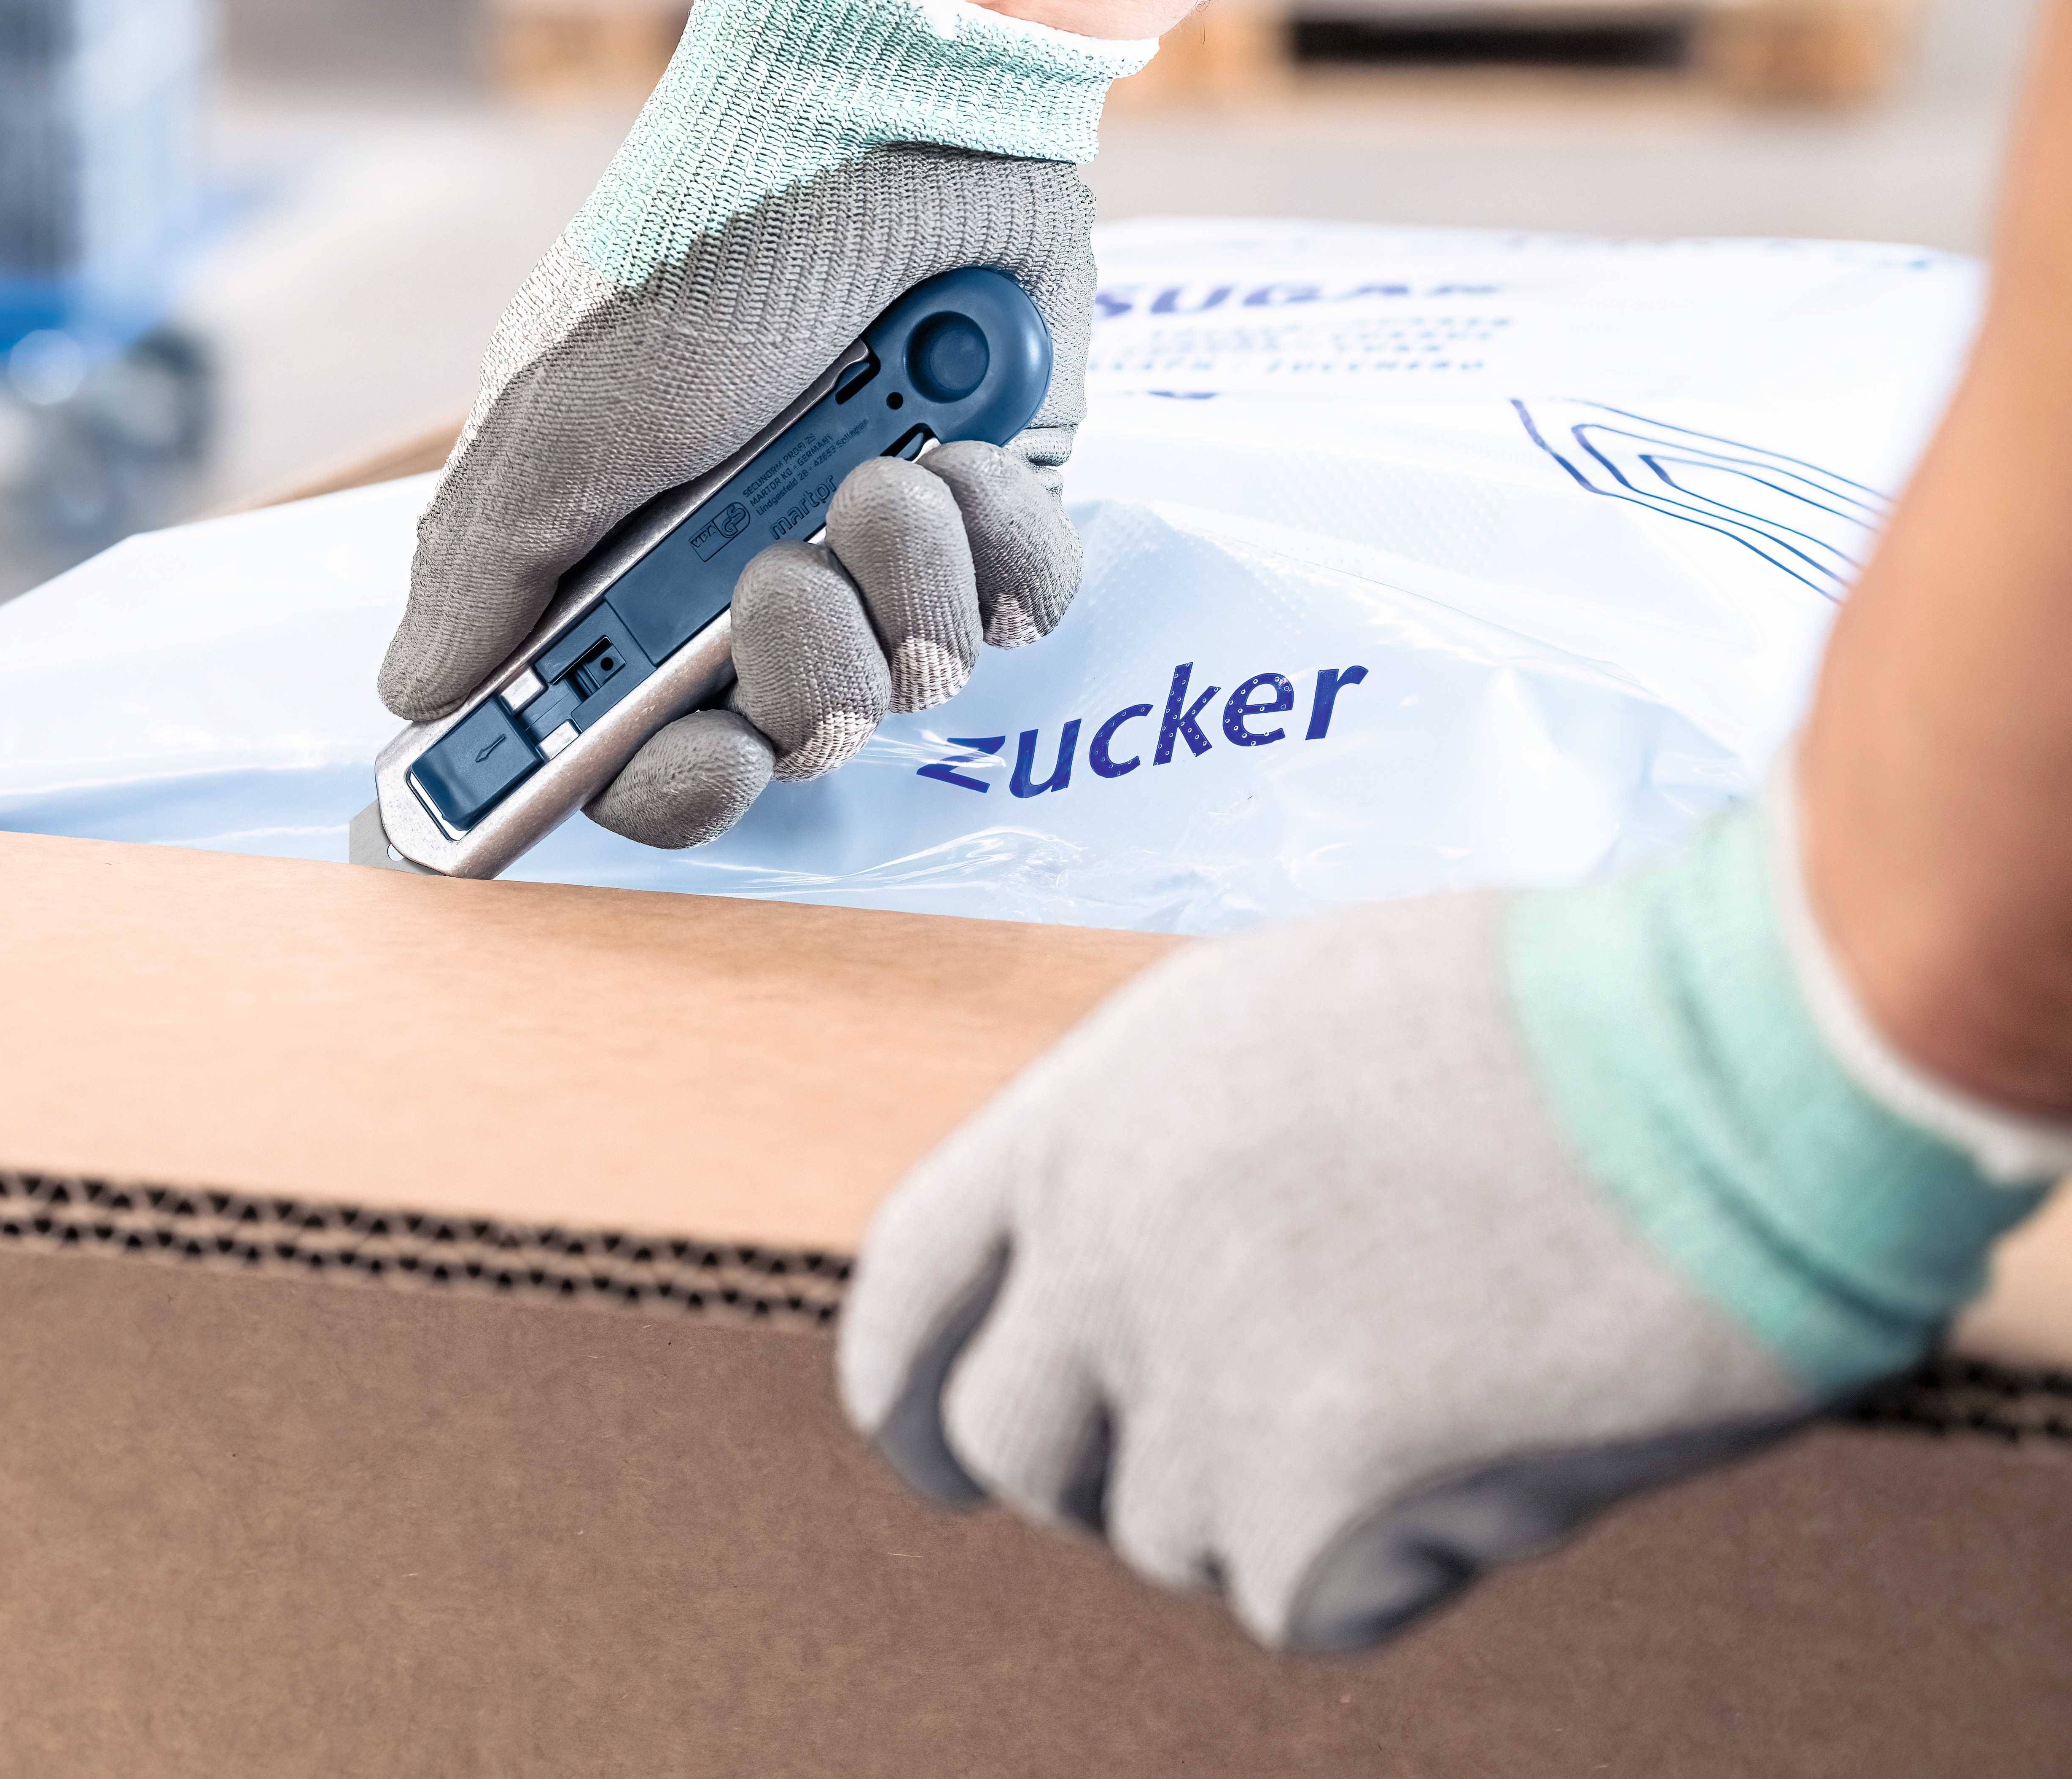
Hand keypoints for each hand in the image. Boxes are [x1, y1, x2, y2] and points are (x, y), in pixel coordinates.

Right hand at [379, 0, 1141, 848]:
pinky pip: (1021, 615)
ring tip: (883, 462)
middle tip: (779, 579)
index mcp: (632, 575)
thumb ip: (492, 567)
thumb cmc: (705, 261)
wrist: (887, 129)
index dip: (659, 787)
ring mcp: (878, 556)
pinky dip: (997, 540)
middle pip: (780, 743)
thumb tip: (413, 693)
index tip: (686, 758)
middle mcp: (752, 583)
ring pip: (911, 681)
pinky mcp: (994, 520)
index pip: (633, 756)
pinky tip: (962, 450)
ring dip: (897, 574)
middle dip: (795, 676)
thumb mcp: (567, 415)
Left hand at [836, 789, 2059, 1652]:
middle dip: (1096, 1477)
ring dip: (1281, 1505)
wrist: (1725, 1072)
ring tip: (1437, 1379)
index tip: (925, 1450)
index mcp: (1085, 1114)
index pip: (908, 1285)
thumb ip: (1166, 1159)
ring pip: (1171, 1534)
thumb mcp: (1282, 1030)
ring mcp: (1190, 1382)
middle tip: (1230, 1469)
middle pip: (1013, 1443)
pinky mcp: (1301, 1503)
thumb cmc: (1554, 1033)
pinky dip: (1391, 1560)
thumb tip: (1118, 1294)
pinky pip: (1301, 1601)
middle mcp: (1101, 1250)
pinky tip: (1495, 1444)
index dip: (905, 1385)